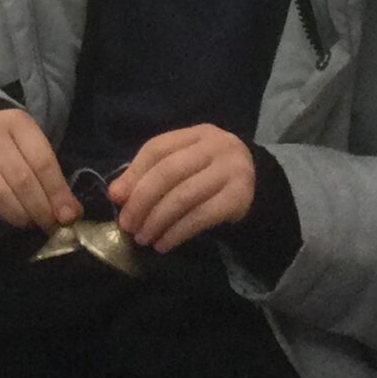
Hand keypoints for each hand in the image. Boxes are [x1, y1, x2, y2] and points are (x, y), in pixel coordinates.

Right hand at [0, 108, 82, 230]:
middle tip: (51, 225)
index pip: (42, 162)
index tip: (69, 215)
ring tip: (32, 222)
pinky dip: (3, 213)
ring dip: (21, 214)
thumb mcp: (34, 148)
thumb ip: (53, 178)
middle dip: (40, 208)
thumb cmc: (11, 143)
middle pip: (21, 179)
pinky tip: (14, 216)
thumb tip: (70, 213)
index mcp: (17, 122)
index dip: (57, 192)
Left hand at [110, 125, 255, 253]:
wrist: (260, 186)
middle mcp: (217, 147)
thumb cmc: (210, 175)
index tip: (116, 198)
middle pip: (169, 172)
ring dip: (157, 221)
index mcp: (197, 134)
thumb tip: (116, 194)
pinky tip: (164, 243)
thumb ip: (150, 173)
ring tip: (143, 238)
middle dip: (142, 201)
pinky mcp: (240, 198)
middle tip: (127, 225)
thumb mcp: (184, 165)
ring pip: (184, 197)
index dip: (133, 174)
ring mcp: (231, 171)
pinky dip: (178, 232)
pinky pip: (201, 217)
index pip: (157, 149)